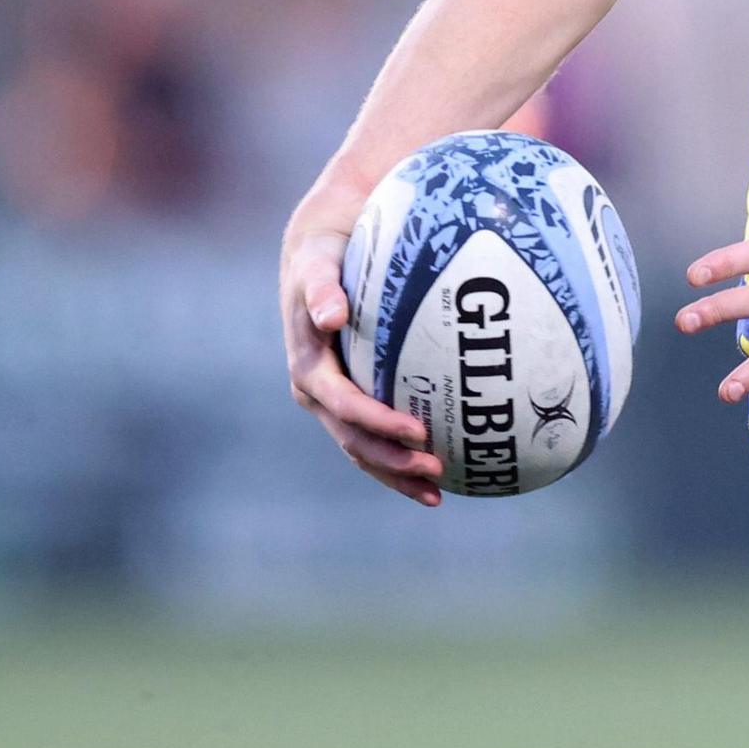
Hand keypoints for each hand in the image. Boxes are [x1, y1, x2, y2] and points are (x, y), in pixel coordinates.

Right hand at [280, 185, 442, 505]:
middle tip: (437, 472)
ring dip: (397, 473)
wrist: (317, 254)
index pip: (344, 404)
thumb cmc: (325, 257)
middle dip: (393, 461)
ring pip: (363, 450)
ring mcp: (334, 401)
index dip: (378, 423)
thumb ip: (323, 288)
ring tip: (437, 492)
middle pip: (353, 440)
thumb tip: (333, 313)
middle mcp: (318, 392)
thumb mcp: (318, 265)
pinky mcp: (353, 399)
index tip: (419, 431)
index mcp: (308, 366)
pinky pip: (376, 438)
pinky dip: (401, 459)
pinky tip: (440, 475)